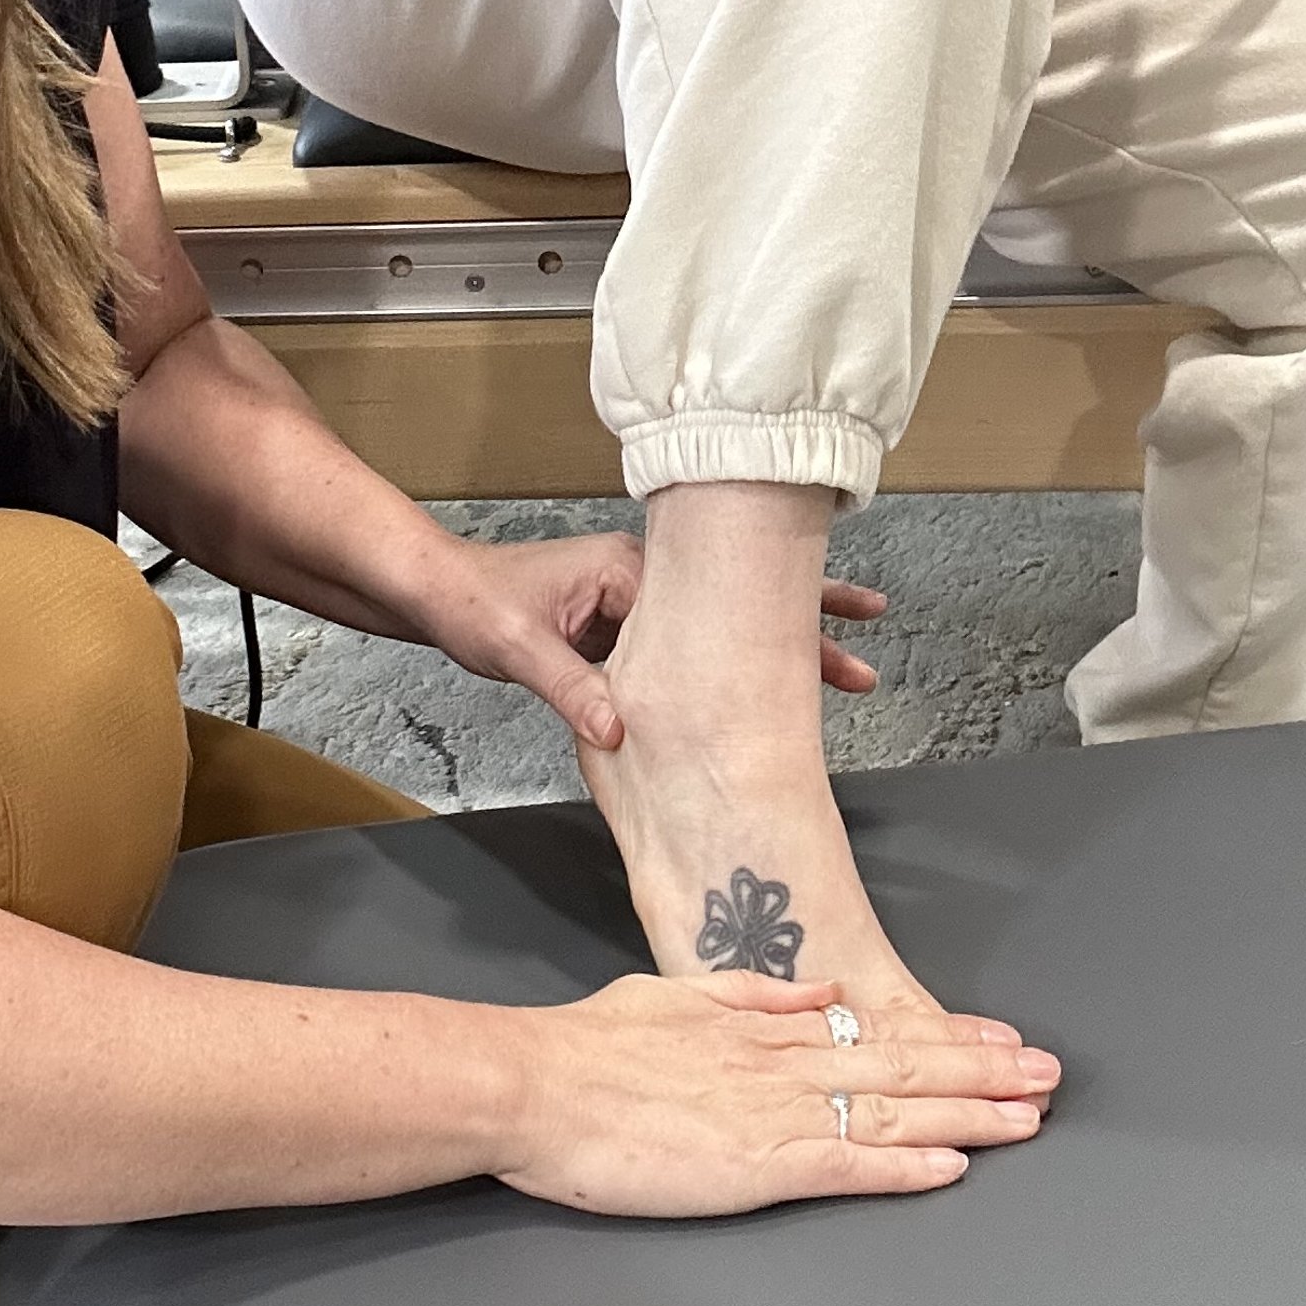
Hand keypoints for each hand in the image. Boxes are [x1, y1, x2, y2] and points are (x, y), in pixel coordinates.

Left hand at [430, 537, 889, 752]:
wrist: (436, 594)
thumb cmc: (474, 604)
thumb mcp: (518, 647)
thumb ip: (572, 689)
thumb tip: (619, 734)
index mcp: (628, 570)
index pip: (719, 598)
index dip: (777, 624)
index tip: (828, 646)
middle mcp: (642, 578)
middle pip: (736, 601)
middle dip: (802, 617)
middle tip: (869, 631)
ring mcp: (636, 601)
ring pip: (719, 624)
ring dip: (770, 642)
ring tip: (839, 659)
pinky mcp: (623, 626)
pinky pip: (687, 645)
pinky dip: (726, 660)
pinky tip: (755, 685)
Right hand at [502, 968, 1059, 1217]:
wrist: (535, 1087)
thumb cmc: (586, 1049)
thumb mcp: (673, 997)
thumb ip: (750, 998)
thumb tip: (815, 994)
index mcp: (760, 1031)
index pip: (875, 1032)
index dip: (945, 1037)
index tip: (997, 1039)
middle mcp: (781, 1066)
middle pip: (904, 1064)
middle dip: (984, 1071)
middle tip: (1048, 1075)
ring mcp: (773, 1113)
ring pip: (892, 1108)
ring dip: (969, 1113)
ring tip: (1028, 1116)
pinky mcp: (756, 1164)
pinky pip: (848, 1162)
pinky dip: (905, 1163)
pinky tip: (952, 1163)